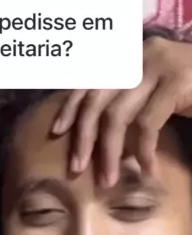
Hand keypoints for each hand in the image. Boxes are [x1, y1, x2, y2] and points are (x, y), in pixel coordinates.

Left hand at [51, 35, 191, 185]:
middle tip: (76, 168)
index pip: (90, 80)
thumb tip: (99, 133)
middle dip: (83, 137)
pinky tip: (146, 169)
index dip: (71, 106)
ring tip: (107, 179)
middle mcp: (140, 55)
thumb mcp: (157, 92)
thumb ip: (132, 101)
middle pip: (97, 99)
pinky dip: (142, 150)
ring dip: (108, 152)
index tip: (57, 132)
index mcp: (131, 55)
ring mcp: (159, 66)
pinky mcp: (178, 82)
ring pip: (117, 116)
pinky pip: (148, 124)